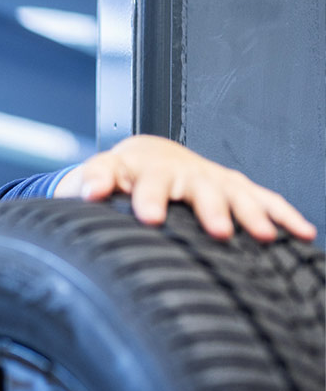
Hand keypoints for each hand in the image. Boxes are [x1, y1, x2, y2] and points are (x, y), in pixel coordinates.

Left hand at [55, 134, 316, 241]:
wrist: (147, 156)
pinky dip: (283, 214)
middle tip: (217, 230)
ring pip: (236, 194)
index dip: (149, 198)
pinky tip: (302, 233)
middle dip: (210, 209)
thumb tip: (89, 193)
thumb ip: (91, 182)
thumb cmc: (120, 174)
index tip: (150, 218)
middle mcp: (184, 172)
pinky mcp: (234, 188)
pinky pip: (264, 200)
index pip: (146, 182)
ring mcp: (213, 180)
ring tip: (261, 235)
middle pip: (199, 188)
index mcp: (147, 170)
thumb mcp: (98, 175)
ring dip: (250, 213)